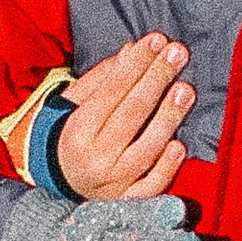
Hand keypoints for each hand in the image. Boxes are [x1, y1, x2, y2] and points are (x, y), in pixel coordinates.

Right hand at [50, 33, 196, 200]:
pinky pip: (151, 186)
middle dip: (157, 79)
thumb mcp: (74, 103)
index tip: (157, 40)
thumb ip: (103, 78)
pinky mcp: (127, 200)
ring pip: (146, 148)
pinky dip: (166, 168)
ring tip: (186, 89)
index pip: (111, 91)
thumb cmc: (70, 132)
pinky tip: (180, 145)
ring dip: (169, 117)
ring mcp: (112, 182)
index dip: (136, 64)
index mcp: (76, 130)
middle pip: (132, 114)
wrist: (55, 179)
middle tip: (178, 53)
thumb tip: (133, 50)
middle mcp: (94, 157)